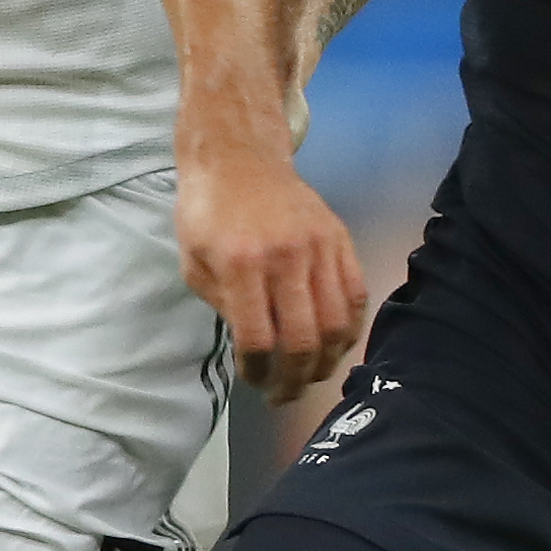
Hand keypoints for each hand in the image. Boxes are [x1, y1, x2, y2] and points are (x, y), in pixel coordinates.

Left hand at [179, 150, 365, 393]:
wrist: (240, 156)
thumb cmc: (208, 212)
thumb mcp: (194, 263)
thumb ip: (223, 307)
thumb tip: (255, 348)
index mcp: (241, 264)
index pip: (257, 339)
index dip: (258, 373)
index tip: (255, 382)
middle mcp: (285, 257)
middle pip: (301, 340)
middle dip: (292, 379)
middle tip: (283, 394)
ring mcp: (319, 247)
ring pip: (335, 325)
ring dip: (324, 361)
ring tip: (309, 375)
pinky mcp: (340, 239)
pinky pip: (356, 296)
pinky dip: (350, 329)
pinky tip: (334, 344)